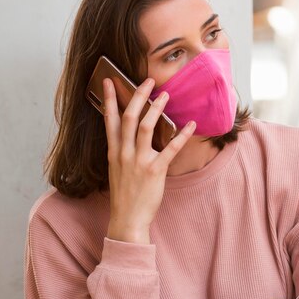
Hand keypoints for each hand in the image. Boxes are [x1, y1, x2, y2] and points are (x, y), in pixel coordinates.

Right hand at [103, 77, 195, 242]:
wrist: (127, 218)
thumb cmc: (124, 195)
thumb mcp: (116, 169)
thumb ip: (121, 150)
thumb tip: (130, 134)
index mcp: (114, 152)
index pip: (109, 120)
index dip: (109, 99)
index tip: (108, 81)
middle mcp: (124, 153)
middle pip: (129, 117)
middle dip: (137, 96)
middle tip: (147, 81)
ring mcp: (139, 161)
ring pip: (145, 127)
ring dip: (156, 109)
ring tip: (165, 95)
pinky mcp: (155, 171)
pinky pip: (170, 149)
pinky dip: (181, 135)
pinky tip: (190, 125)